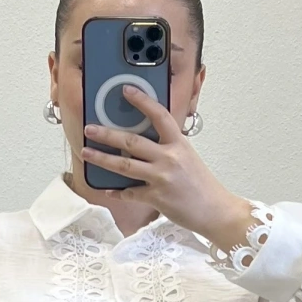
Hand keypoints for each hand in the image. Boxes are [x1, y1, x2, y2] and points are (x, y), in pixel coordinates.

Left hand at [81, 87, 255, 252]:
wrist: (215, 210)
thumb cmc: (201, 184)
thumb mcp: (187, 157)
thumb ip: (168, 146)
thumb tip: (143, 139)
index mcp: (178, 144)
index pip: (159, 115)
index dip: (142, 101)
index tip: (126, 90)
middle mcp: (169, 158)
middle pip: (132, 142)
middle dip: (107, 134)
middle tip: (90, 128)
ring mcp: (161, 178)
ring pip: (124, 166)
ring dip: (102, 158)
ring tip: (86, 152)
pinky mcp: (156, 198)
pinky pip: (130, 192)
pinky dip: (117, 191)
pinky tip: (106, 189)